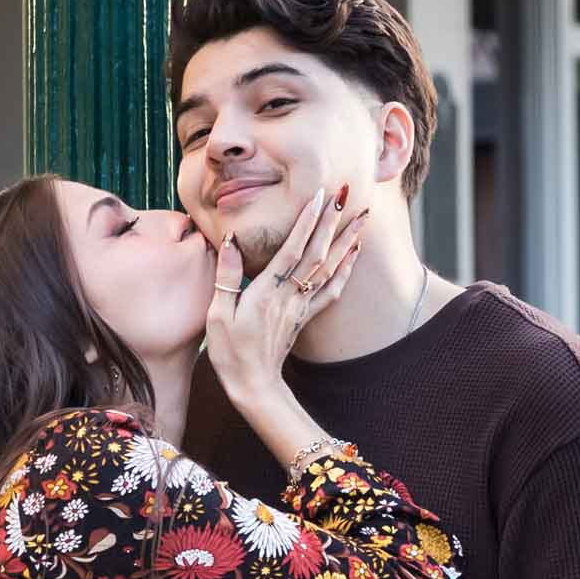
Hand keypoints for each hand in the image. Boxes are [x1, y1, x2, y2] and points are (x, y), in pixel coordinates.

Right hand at [205, 185, 364, 411]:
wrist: (254, 385)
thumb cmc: (229, 352)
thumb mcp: (217, 314)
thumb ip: (227, 276)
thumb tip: (231, 241)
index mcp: (266, 293)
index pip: (291, 250)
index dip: (306, 222)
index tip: (318, 196)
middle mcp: (289, 297)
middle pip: (316, 254)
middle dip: (332, 221)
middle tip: (346, 193)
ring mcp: (301, 307)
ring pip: (329, 268)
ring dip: (346, 239)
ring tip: (362, 215)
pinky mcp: (306, 317)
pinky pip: (331, 290)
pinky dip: (346, 269)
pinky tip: (354, 252)